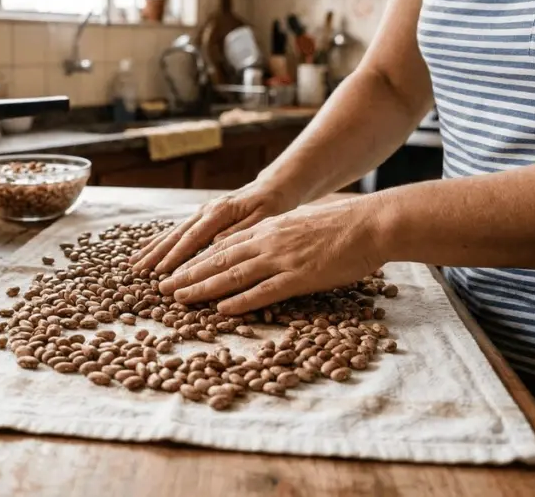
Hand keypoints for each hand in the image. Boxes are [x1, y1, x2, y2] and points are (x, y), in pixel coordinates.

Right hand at [129, 179, 297, 273]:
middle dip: (156, 254)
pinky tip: (146, 247)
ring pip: (172, 232)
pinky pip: (177, 230)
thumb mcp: (264, 218)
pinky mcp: (201, 216)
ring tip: (134, 263)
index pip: (194, 237)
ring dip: (153, 248)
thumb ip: (240, 230)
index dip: (176, 255)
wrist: (273, 187)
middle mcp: (206, 211)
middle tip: (138, 271)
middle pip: (176, 235)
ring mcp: (201, 212)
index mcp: (220, 212)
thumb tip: (215, 244)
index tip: (161, 271)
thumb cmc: (272, 204)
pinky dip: (160, 240)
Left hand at [157, 196, 385, 314]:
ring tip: (179, 299)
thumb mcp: (301, 224)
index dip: (196, 259)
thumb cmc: (343, 225)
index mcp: (269, 229)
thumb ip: (277, 235)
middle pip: (218, 259)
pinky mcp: (300, 276)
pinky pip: (263, 291)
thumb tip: (259, 245)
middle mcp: (268, 241)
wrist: (372, 224)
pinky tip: (221, 310)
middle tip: (162, 289)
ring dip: (202, 288)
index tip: (175, 270)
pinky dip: (240, 301)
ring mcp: (282, 258)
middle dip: (187, 275)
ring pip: (233, 274)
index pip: (223, 246)